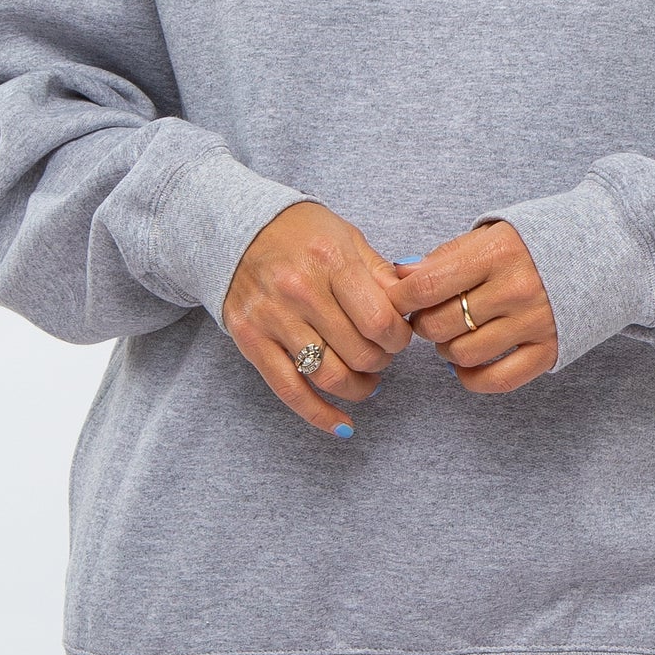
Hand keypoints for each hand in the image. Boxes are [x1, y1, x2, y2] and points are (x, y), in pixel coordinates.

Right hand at [222, 201, 412, 435]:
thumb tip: (414, 305)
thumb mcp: (348, 238)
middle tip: (383, 356)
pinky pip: (290, 391)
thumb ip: (382, 274)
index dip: (399, 338)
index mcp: (330, 261)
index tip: (399, 336)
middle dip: (381, 362)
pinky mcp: (251, 341)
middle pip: (358, 352)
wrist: (239, 229)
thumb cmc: (302, 233)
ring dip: (359, 388)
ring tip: (367, 381)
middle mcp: (300, 290)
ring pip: (328, 376)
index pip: (379, 320)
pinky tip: (343, 425)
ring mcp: (272, 318)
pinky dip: (320, 415)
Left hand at [392, 220, 557, 393]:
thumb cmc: (535, 242)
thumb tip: (401, 275)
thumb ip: (446, 255)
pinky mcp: (549, 350)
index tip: (397, 300)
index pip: (428, 284)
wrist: (602, 250)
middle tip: (429, 315)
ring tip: (453, 333)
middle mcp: (516, 289)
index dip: (401, 298)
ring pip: (463, 354)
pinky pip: (497, 380)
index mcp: (497, 252)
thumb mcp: (492, 234)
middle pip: (441, 324)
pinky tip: (466, 363)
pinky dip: (471, 377)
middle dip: (423, 324)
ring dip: (446, 349)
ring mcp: (534, 322)